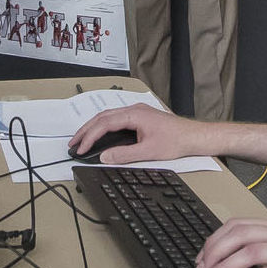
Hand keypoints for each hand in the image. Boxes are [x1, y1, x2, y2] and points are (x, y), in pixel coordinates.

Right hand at [68, 103, 211, 165]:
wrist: (193, 137)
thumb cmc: (176, 140)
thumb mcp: (148, 152)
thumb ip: (124, 155)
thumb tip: (105, 157)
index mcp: (134, 114)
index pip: (104, 124)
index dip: (90, 137)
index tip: (80, 148)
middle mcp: (133, 110)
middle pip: (102, 117)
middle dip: (85, 130)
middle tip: (73, 143)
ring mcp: (136, 113)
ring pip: (107, 117)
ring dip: (93, 128)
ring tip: (81, 140)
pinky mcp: (139, 118)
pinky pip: (115, 120)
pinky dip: (103, 127)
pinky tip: (99, 135)